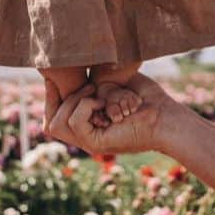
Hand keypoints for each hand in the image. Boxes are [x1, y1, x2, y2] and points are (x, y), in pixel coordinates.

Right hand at [44, 73, 170, 153]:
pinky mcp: (95, 144)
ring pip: (57, 124)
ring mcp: (89, 143)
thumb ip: (89, 81)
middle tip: (85, 84)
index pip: (53, 119)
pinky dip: (85, 106)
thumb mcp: (111, 84)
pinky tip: (103, 101)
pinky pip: (74, 122)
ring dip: (73, 100)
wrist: (165, 115)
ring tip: (95, 91)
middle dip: (55, 99)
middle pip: (50, 125)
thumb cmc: (145, 98)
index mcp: (88, 126)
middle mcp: (86, 137)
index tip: (53, 78)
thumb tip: (65, 71)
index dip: (50, 97)